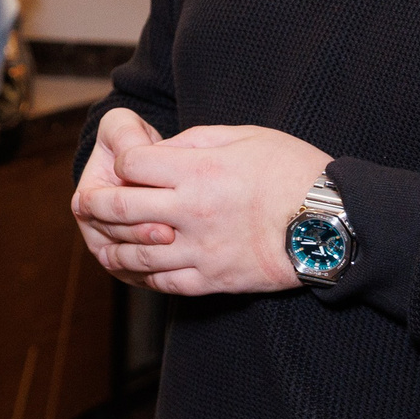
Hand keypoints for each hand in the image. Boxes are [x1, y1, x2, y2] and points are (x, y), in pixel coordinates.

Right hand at [72, 109, 173, 283]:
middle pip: (113, 242)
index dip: (121, 214)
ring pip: (129, 263)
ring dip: (152, 258)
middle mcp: (96, 230)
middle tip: (169, 232)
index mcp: (86, 200)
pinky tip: (185, 263)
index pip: (95, 214)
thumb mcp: (122, 128)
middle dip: (140, 239)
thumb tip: (136, 152)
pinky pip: (145, 276)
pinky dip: (162, 272)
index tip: (152, 208)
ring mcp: (115, 250)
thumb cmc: (132, 142)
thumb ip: (124, 133)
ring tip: (178, 245)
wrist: (151, 166)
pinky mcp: (136, 265)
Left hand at [73, 122, 331, 295]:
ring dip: (110, 243)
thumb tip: (160, 148)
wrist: (334, 225)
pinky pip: (163, 281)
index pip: (132, 165)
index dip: (119, 161)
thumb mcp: (245, 136)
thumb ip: (195, 142)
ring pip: (134, 250)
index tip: (122, 163)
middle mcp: (190, 212)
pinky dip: (141, 274)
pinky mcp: (212, 280)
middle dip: (94, 204)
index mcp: (197, 172)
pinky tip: (133, 267)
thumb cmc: (294, 172)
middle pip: (119, 209)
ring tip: (101, 238)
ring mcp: (199, 250)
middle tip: (85, 203)